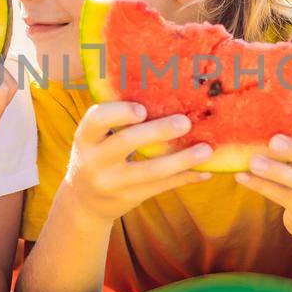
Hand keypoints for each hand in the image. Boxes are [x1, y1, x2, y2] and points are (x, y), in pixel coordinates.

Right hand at [59, 102, 213, 222]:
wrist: (85, 200)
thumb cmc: (98, 155)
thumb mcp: (95, 138)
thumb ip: (117, 120)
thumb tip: (163, 91)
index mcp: (85, 138)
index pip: (97, 119)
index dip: (120, 113)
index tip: (142, 109)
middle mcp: (94, 160)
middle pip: (128, 141)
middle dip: (159, 131)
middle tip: (185, 122)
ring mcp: (112, 183)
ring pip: (151, 170)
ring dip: (182, 159)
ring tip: (206, 150)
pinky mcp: (130, 198)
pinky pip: (162, 186)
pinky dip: (186, 178)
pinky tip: (206, 172)